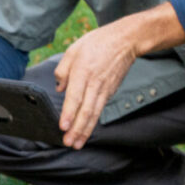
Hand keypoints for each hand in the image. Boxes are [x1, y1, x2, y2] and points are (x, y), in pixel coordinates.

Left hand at [52, 23, 139, 147]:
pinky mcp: (110, 92)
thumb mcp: (73, 50)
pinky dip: (93, 123)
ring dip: (85, 131)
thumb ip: (63, 70)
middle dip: (76, 130)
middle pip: (86, 111)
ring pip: (94, 114)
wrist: (125, 41)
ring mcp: (104, 89)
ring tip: (77, 144)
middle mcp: (94, 84)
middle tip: (68, 143)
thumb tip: (59, 88)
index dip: (69, 114)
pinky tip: (86, 131)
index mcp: (83, 72)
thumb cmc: (97, 43)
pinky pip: (100, 110)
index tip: (63, 127)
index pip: (75, 98)